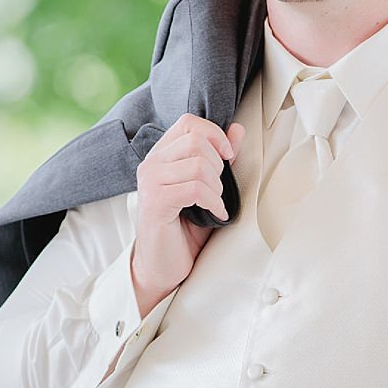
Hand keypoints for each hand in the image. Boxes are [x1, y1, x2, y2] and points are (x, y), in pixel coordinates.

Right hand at [131, 116, 243, 314]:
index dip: (214, 134)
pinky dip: (214, 203)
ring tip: (214, 204)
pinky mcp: (155, 202)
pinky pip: (195, 189)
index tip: (228, 157)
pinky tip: (216, 214)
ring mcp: (150, 182)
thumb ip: (221, 158)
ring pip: (199, 165)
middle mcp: (151, 164)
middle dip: (219, 166)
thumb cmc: (186, 227)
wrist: (164, 264)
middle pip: (197, 141)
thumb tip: (238, 129)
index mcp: (162, 155)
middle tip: (218, 190)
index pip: (189, 122)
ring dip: (217, 188)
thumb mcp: (209, 187)